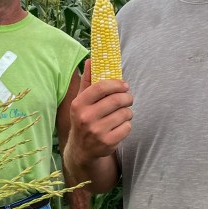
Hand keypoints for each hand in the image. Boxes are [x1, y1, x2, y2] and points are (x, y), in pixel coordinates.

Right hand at [64, 59, 132, 188]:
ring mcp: (96, 131)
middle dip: (127, 98)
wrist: (81, 149)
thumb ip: (87, 81)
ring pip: (124, 114)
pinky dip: (127, 125)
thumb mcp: (81, 101)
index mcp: (78, 104)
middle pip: (117, 100)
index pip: (101, 87)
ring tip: (123, 113)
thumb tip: (91, 59)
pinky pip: (127, 127)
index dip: (117, 84)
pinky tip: (120, 126)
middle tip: (129, 98)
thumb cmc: (84, 118)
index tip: (124, 85)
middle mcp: (85, 118)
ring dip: (128, 112)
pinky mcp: (107, 143)